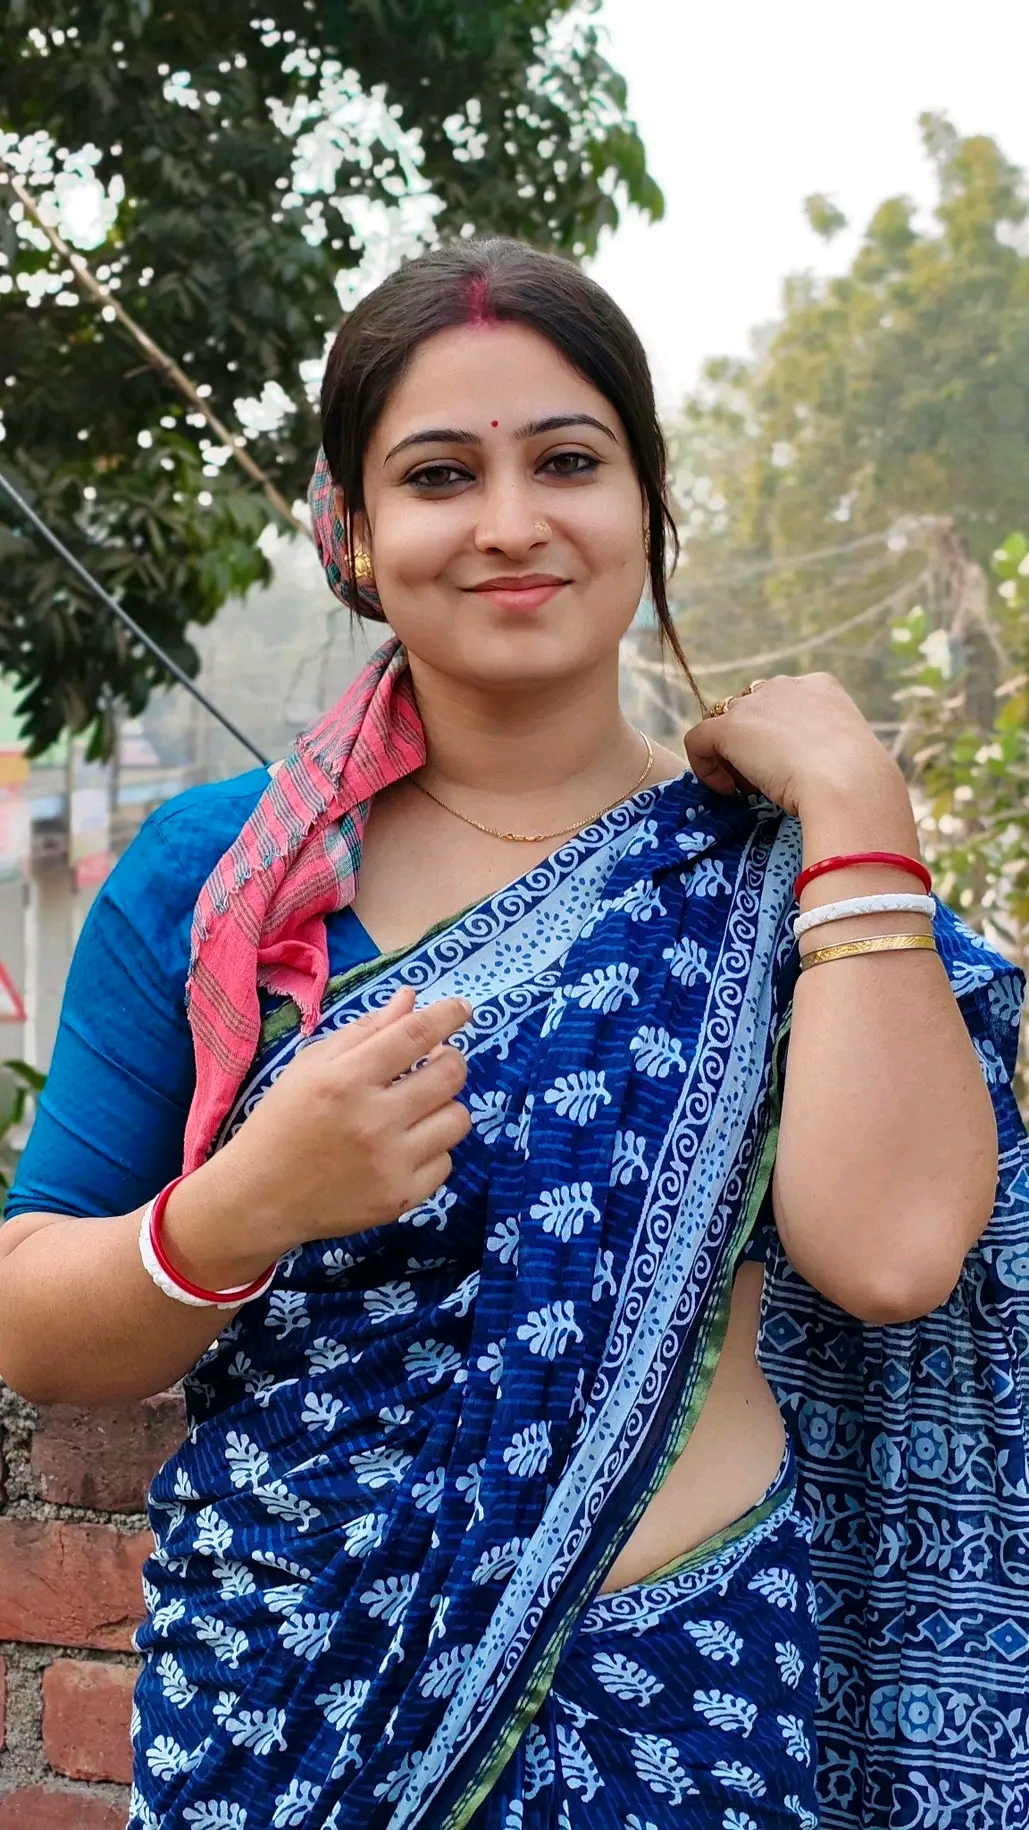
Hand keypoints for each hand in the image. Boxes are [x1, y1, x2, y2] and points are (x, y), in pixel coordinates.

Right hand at [166, 987, 472, 1282]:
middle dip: (450, 1060)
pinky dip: (431, 1149)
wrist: (259, 1197)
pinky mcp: (401, 1198)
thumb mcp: (311, 1066)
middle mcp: (373, 1120)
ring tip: (416, 1108)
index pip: (416, 1035)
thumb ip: (364, 1031)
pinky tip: (403, 1147)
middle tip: (434, 1062)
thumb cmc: (283, 1121)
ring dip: (443, 1106)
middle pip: (450, 1075)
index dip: (448, 1016)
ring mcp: (391, 1163)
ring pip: (458, 1119)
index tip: (462, 1009)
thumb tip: (410, 998)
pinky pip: (446, 1161)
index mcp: (346, 1079)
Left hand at [684, 672, 904, 819]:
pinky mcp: (729, 727)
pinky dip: (705, 766)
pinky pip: (698, 740)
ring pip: (726, 725)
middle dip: (755, 745)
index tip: (790, 768)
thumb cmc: (858, 780)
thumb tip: (809, 765)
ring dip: (733, 756)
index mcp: (820, 686)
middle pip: (752, 711)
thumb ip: (826, 747)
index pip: (783, 705)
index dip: (779, 738)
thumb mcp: (848, 752)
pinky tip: (725, 790)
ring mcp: (755, 703)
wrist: (848, 782)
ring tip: (750, 788)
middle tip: (768, 781)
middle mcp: (785, 685)